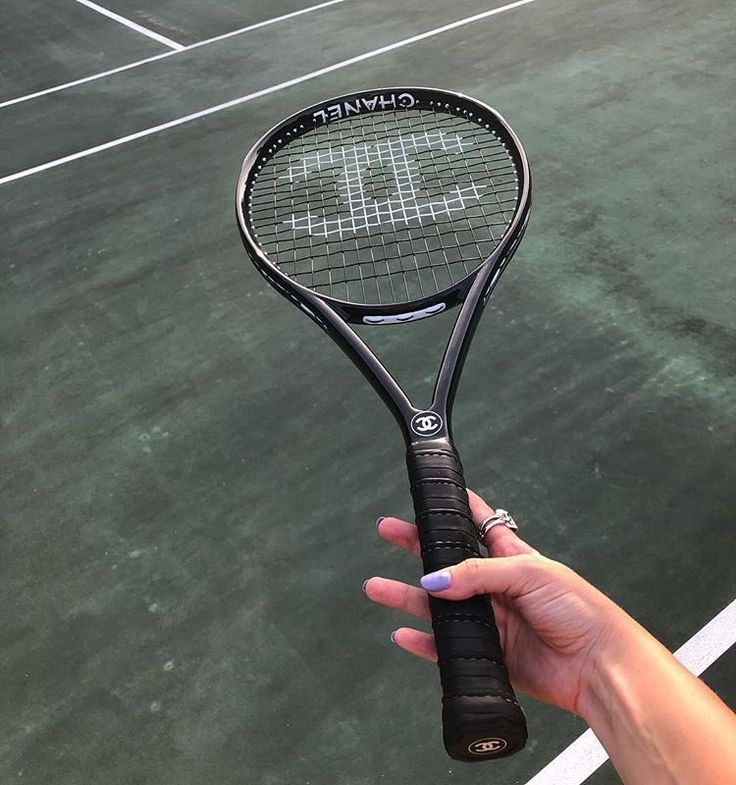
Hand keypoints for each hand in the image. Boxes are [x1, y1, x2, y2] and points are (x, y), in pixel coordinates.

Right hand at [364, 490, 631, 714]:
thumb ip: (477, 574)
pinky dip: (422, 643)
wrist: (597, 665)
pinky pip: (445, 648)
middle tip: (388, 531)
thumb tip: (433, 581)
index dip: (454, 508)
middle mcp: (495, 586)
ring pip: (437, 606)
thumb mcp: (528, 574)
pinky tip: (403, 634)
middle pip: (445, 563)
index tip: (430, 494)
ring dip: (406, 596)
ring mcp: (489, 621)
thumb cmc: (578, 609)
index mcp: (510, 557)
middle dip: (415, 546)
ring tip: (376, 587)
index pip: (477, 523)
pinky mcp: (487, 654)